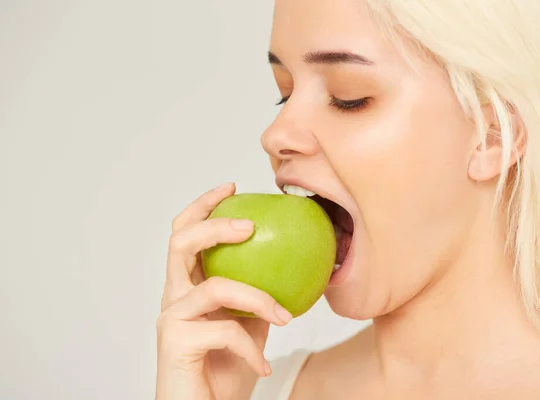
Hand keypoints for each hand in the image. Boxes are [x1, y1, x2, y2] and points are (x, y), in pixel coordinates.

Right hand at [155, 183, 292, 399]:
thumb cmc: (225, 369)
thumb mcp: (250, 325)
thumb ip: (259, 295)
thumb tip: (295, 265)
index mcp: (189, 286)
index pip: (185, 233)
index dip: (204, 205)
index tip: (232, 186)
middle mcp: (174, 296)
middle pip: (181, 242)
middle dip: (216, 225)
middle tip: (251, 226)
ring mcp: (171, 319)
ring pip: (215, 287)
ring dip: (258, 299)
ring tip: (284, 317)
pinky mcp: (174, 343)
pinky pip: (225, 331)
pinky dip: (251, 348)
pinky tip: (262, 367)